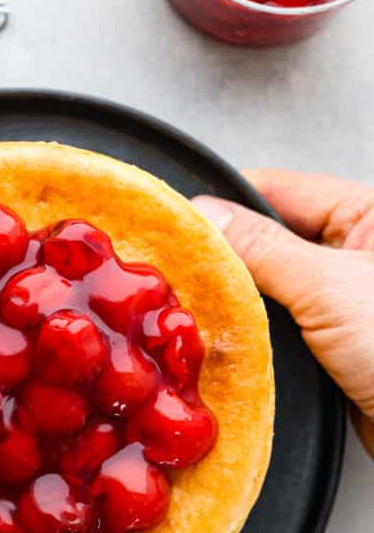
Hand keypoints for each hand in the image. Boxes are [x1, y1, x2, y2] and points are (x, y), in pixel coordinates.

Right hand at [193, 169, 373, 454]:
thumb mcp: (329, 287)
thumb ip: (263, 249)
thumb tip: (205, 216)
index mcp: (367, 215)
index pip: (279, 190)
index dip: (226, 202)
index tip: (179, 221)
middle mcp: (354, 251)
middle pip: (268, 235)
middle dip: (225, 253)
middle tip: (178, 267)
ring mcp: (340, 297)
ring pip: (267, 284)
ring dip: (236, 297)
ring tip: (194, 303)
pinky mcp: (330, 342)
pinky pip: (276, 324)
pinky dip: (250, 330)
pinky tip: (224, 336)